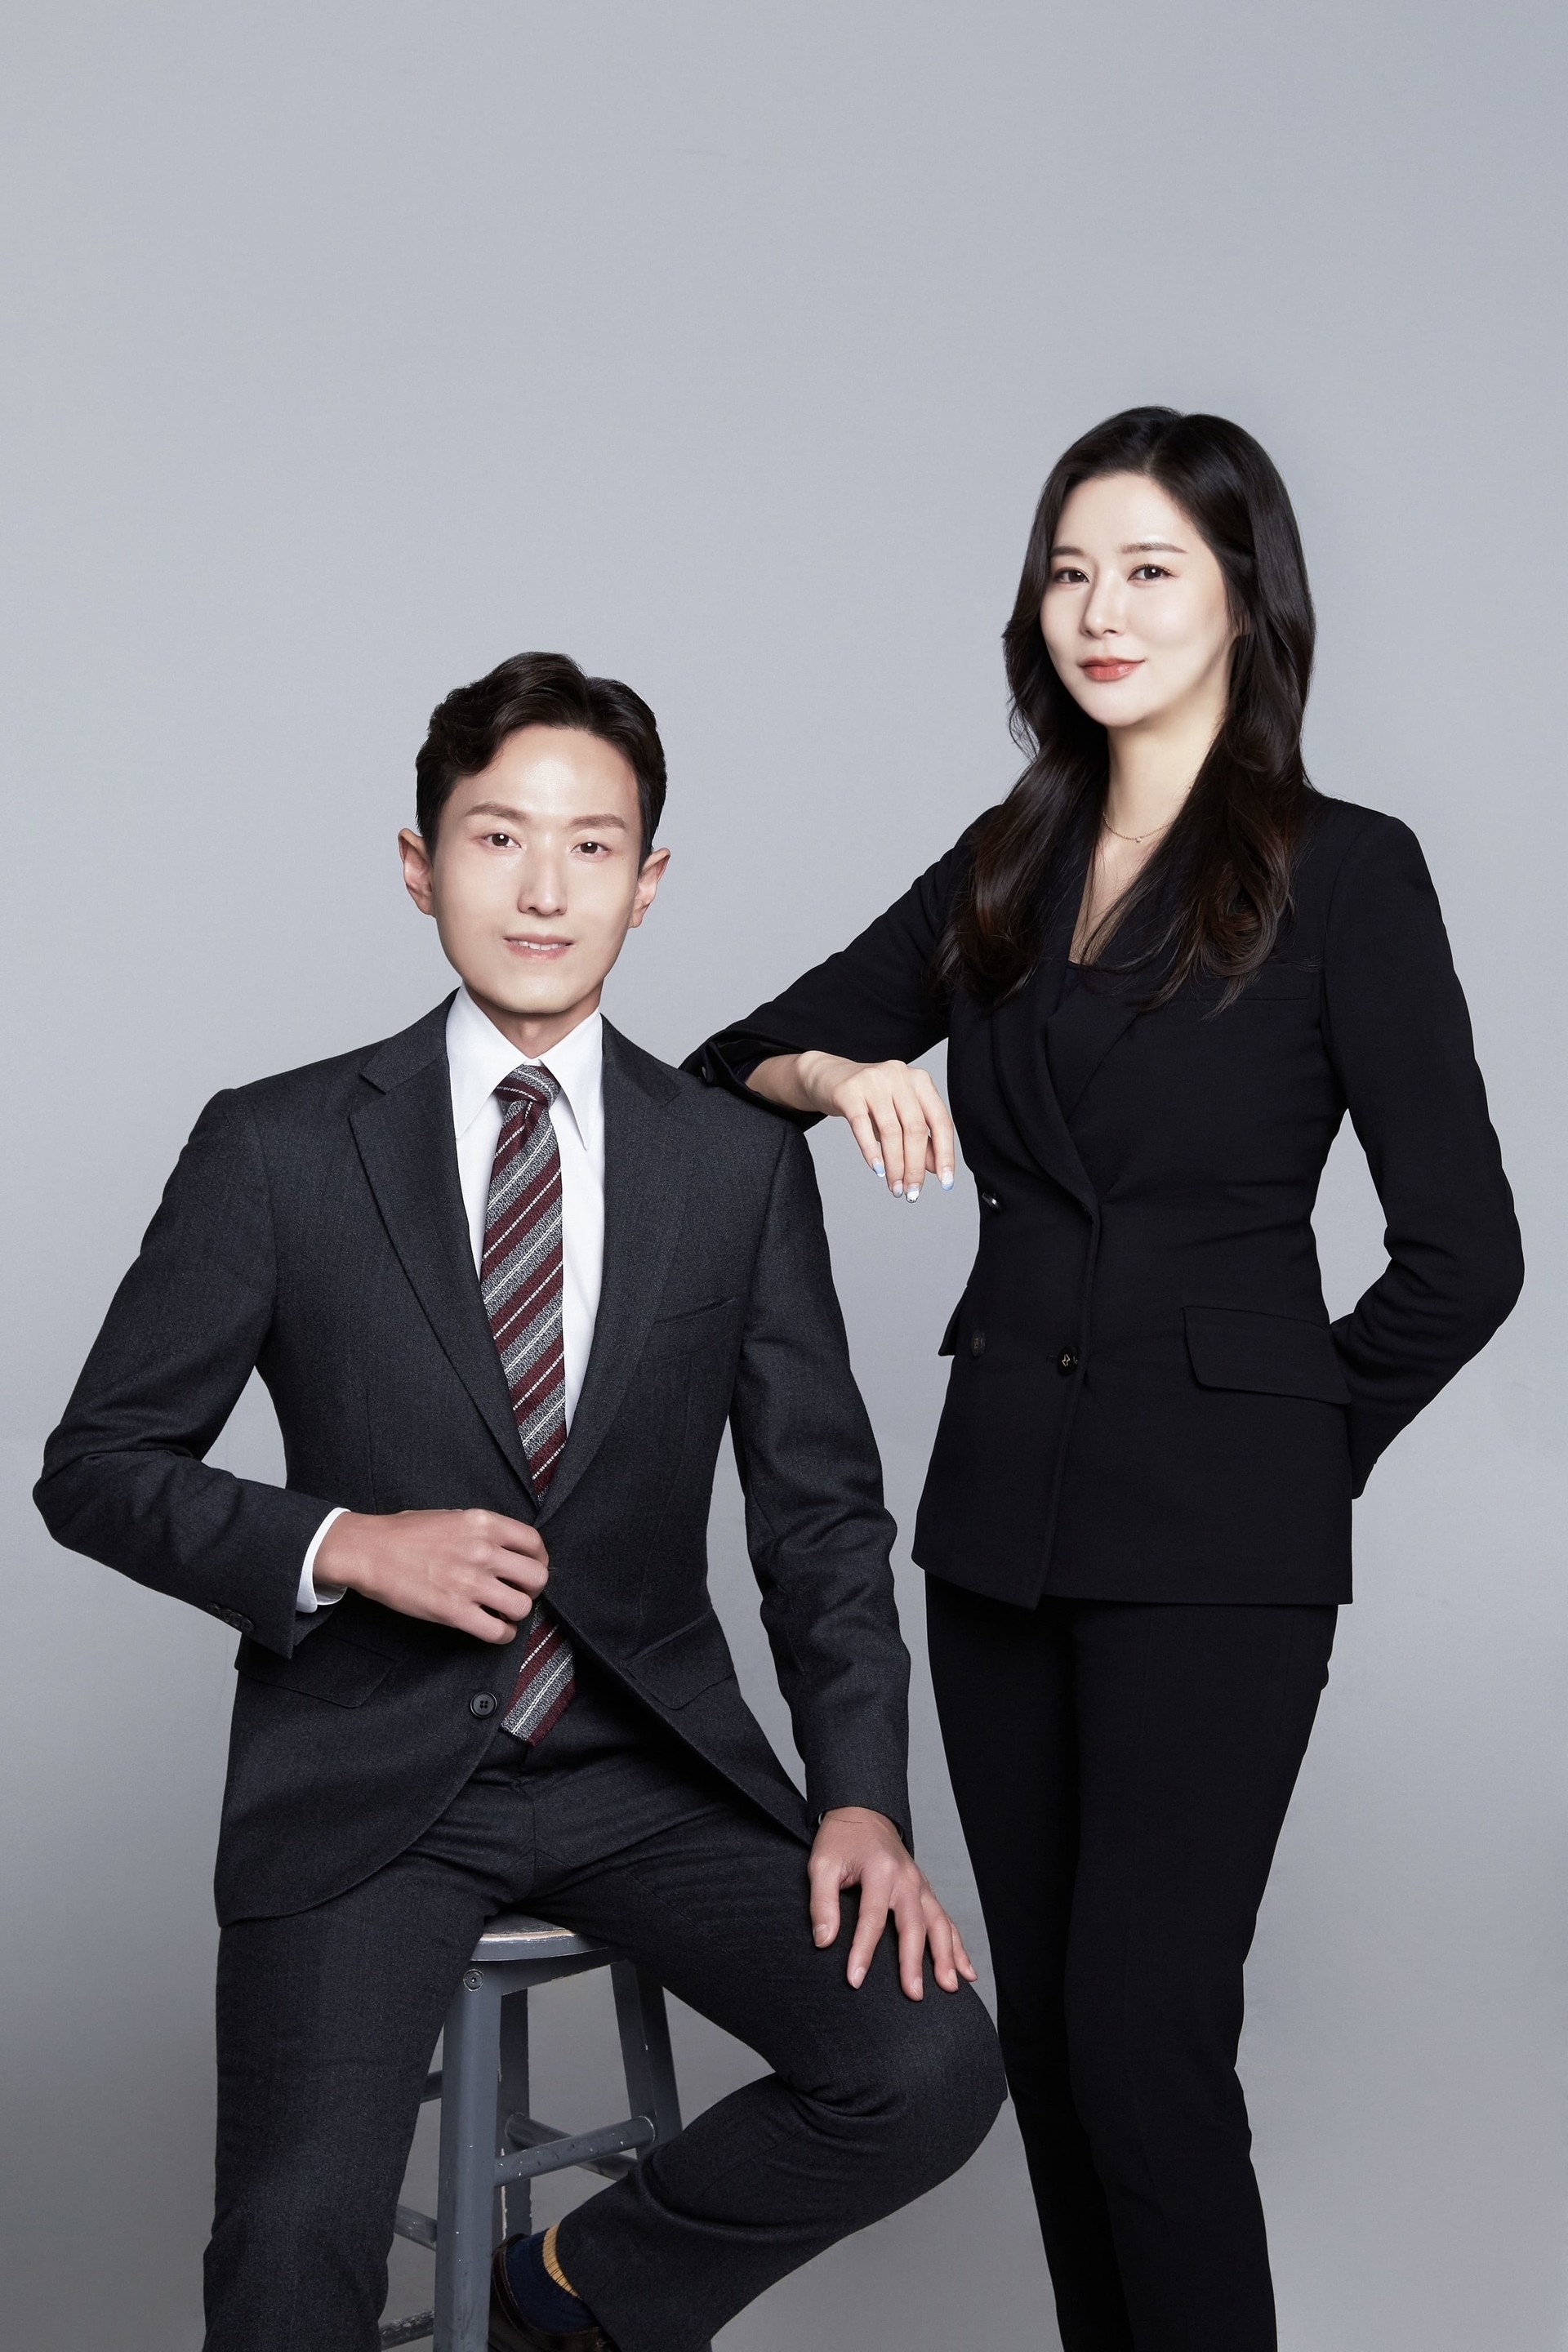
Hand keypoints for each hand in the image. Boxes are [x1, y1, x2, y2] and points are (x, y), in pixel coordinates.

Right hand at [317, 1508, 548, 1643]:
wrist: (369, 1551)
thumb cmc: (405, 1533)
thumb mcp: (452, 1516)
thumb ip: (483, 1531)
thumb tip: (508, 1549)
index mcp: (484, 1523)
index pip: (534, 1544)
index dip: (538, 1560)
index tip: (531, 1569)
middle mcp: (483, 1551)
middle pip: (536, 1577)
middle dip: (532, 1589)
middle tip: (519, 1593)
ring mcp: (469, 1583)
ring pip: (521, 1607)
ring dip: (516, 1613)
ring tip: (504, 1612)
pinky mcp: (454, 1612)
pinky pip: (497, 1631)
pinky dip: (502, 1634)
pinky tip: (495, 1629)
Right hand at [753, 1052, 956, 1200]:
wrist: (828, 1077)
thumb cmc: (869, 1099)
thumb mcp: (898, 1116)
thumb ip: (919, 1138)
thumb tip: (934, 1169)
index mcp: (920, 1081)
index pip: (941, 1121)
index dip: (945, 1155)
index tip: (946, 1183)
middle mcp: (900, 1076)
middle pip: (916, 1129)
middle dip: (915, 1167)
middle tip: (912, 1192)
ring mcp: (874, 1081)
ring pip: (891, 1131)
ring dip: (895, 1166)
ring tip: (894, 1188)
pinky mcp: (849, 1091)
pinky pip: (862, 1127)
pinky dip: (871, 1152)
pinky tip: (878, 1170)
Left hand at [808, 1806, 977, 2000]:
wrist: (863, 1811)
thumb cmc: (840, 1840)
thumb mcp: (821, 1864)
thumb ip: (822, 1902)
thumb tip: (823, 1942)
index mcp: (880, 1870)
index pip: (872, 1918)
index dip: (863, 1952)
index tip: (855, 1980)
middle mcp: (907, 1878)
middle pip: (914, 1925)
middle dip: (914, 1962)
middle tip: (913, 1995)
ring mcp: (920, 1884)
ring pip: (939, 1924)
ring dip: (947, 1956)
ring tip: (950, 1987)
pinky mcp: (925, 1891)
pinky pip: (946, 1920)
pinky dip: (958, 1946)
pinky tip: (967, 1971)